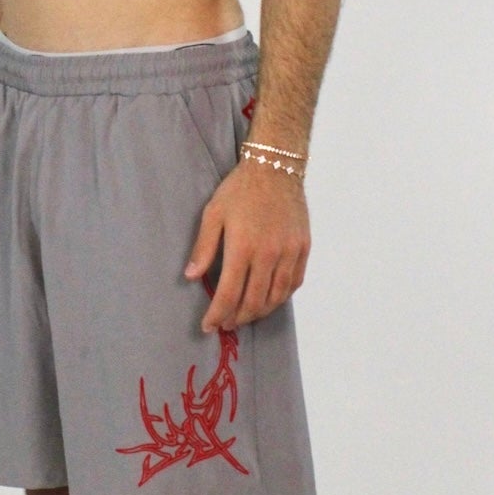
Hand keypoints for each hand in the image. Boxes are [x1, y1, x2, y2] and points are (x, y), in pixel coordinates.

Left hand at [184, 161, 309, 331]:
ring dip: (259, 312)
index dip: (217, 315)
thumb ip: (204, 248)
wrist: (275, 168)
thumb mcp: (213, 214)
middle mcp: (268, 254)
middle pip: (253, 302)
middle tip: (226, 324)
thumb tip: (191, 277)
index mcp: (242, 247)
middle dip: (237, 318)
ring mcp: (288, 252)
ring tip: (245, 316)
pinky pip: (294, 283)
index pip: (228, 294)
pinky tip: (269, 299)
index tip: (208, 326)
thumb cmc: (240, 189)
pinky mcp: (302, 248)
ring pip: (276, 297)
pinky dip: (280, 297)